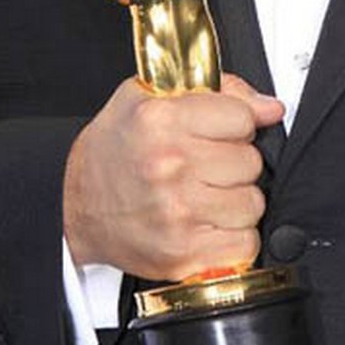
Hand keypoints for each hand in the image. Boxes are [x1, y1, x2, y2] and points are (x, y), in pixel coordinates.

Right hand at [63, 72, 282, 279]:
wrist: (74, 207)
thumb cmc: (113, 152)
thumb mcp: (148, 97)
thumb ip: (217, 91)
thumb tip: (270, 108)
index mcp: (160, 119)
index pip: (243, 117)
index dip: (234, 125)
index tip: (217, 133)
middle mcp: (168, 165)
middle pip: (250, 162)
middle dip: (234, 164)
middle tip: (205, 167)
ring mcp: (176, 212)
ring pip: (252, 204)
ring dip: (236, 201)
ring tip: (205, 196)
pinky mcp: (182, 253)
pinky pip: (245, 244)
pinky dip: (233, 237)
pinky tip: (207, 224)